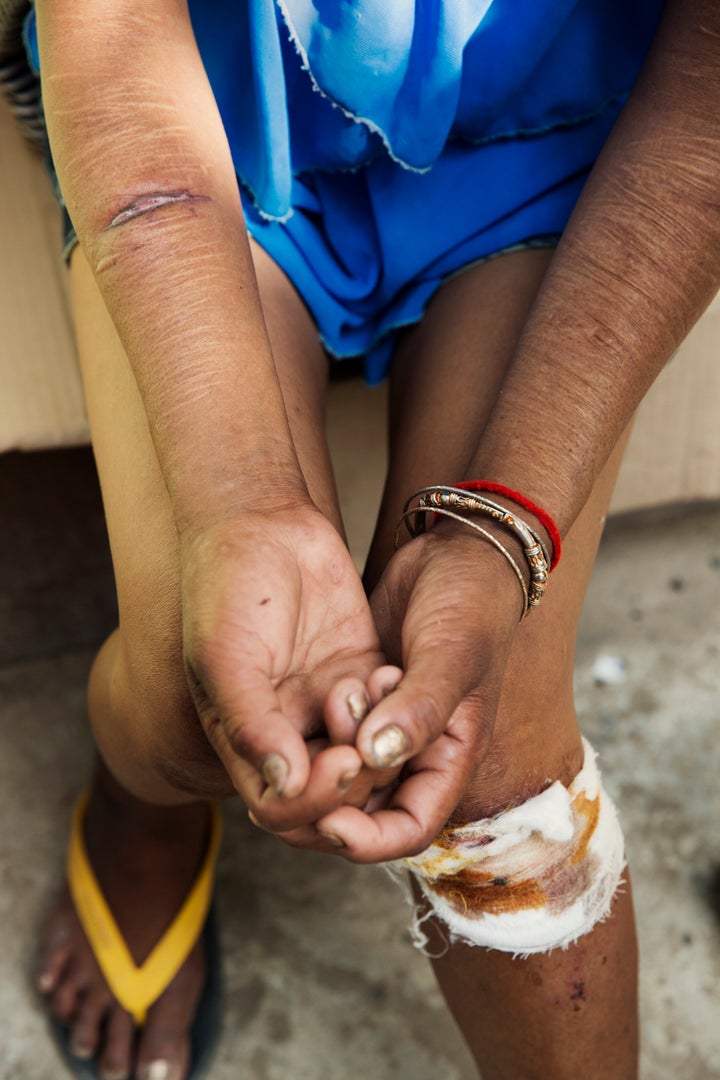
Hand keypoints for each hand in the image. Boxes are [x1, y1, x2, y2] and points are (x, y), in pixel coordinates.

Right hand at [179, 502, 387, 828]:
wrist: (260, 523)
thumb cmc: (225, 586)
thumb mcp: (225, 655)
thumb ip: (250, 723)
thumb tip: (284, 786)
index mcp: (244, 739)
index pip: (280, 807)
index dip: (315, 804)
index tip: (342, 762)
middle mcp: (287, 731)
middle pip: (330, 798)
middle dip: (354, 785)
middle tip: (369, 747)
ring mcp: (326, 704)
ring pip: (367, 761)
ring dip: (378, 743)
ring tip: (368, 688)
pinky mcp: (362, 672)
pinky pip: (389, 714)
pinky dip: (393, 706)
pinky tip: (383, 672)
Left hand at [277, 525, 523, 860]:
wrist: (455, 549)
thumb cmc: (471, 602)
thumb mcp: (452, 653)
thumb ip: (419, 707)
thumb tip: (375, 758)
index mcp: (451, 756)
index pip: (409, 827)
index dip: (369, 839)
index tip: (328, 821)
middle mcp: (417, 751)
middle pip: (365, 809)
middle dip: (333, 792)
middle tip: (307, 759)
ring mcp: (385, 724)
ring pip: (341, 770)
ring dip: (326, 750)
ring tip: (335, 698)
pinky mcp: (360, 696)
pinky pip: (329, 730)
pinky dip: (319, 722)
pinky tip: (320, 691)